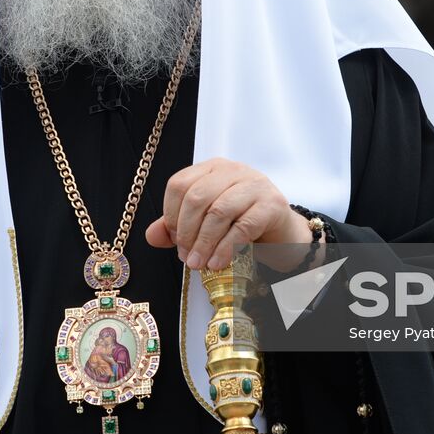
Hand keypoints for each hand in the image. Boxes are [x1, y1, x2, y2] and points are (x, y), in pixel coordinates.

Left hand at [143, 157, 320, 270]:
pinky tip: (217, 263)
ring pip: (219, 211)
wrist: (282, 233)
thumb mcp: (205, 223)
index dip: (171, 215)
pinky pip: (243, 226)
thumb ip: (176, 227)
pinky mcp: (272, 204)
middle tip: (187, 258)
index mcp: (212, 169)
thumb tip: (151, 236)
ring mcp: (255, 184)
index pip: (180, 184)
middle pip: (197, 197)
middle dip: (187, 232)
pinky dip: (226, 248)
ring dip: (204, 243)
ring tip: (199, 265)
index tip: (175, 240)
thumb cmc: (239, 224)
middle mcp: (233, 170)